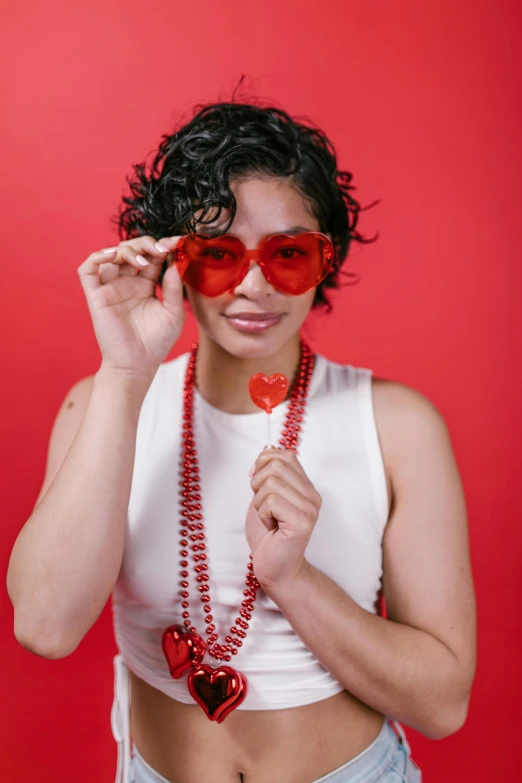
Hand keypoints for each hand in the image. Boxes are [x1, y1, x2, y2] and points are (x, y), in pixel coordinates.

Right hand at [77, 235, 184, 376]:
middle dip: (147, 244)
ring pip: (112, 253)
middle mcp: (127, 282)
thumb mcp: (173, 313)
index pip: (152, 256)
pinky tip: (114, 256)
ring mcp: (110, 287)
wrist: (137, 365)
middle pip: (132, 249)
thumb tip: (176, 261)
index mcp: (146, 285)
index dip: (164, 246)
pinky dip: (98, 256)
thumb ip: (175, 287)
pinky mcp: (95, 295)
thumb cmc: (156, 342)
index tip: (179, 241)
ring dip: (128, 250)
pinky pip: (88, 269)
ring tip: (143, 263)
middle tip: (162, 250)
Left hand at [246, 447, 321, 590]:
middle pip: (277, 465)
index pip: (285, 454)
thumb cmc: (268, 536)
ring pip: (271, 483)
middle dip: (258, 483)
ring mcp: (310, 508)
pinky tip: (271, 527)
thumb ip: (268, 474)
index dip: (263, 462)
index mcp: (306, 487)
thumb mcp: (264, 497)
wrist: (274, 568)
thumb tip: (266, 448)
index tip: (256, 482)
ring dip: (259, 502)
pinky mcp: (303, 522)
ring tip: (268, 519)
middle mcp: (312, 495)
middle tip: (262, 505)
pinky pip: (271, 501)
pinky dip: (262, 514)